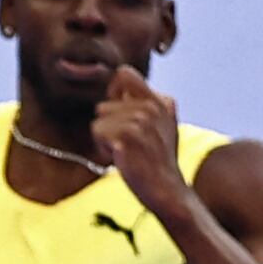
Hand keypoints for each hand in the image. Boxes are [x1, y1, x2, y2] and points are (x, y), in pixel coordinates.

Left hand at [93, 67, 185, 211]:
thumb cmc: (155, 159)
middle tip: (127, 143)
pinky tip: (122, 157)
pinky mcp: (128, 135)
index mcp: (162, 100)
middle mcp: (153, 105)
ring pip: (98, 119)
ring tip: (127, 150)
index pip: (123, 75)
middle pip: (103, 104)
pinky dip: (103, 148)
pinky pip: (97, 132)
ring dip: (105, 138)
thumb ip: (142, 103)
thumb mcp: (158, 125)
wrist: (165, 188)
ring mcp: (142, 119)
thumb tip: (119, 78)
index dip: (113, 94)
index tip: (120, 116)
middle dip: (107, 124)